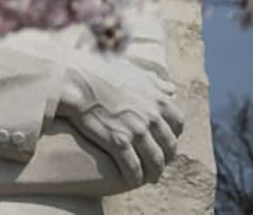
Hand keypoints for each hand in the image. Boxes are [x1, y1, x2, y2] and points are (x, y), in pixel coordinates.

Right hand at [55, 57, 183, 186]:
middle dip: (167, 157)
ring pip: (155, 160)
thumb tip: (172, 89)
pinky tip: (133, 181)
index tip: (165, 140)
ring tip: (150, 178)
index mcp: (158, 99)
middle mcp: (152, 117)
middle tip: (159, 163)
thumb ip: (155, 82)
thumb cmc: (100, 71)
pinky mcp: (118, 142)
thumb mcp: (133, 71)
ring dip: (154, 172)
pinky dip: (136, 177)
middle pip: (169, 145)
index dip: (173, 135)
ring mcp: (137, 131)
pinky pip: (133, 166)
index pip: (177, 124)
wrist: (75, 79)